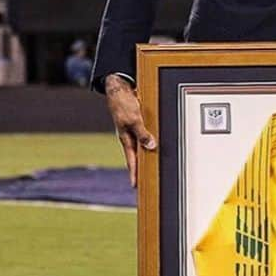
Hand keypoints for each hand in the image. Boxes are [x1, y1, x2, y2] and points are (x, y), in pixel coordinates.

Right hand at [105, 73, 155, 187]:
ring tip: (153, 168)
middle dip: (140, 169)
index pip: (131, 160)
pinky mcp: (138, 124)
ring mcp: (133, 131)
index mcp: (126, 138)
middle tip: (145, 182)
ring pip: (142, 147)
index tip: (134, 186)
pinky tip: (156, 146)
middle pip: (137, 157)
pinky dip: (149, 142)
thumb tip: (151, 146)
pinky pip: (145, 136)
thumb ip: (142, 133)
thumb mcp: (133, 119)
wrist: (119, 88)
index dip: (133, 173)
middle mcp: (130, 137)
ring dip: (147, 156)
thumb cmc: (123, 103)